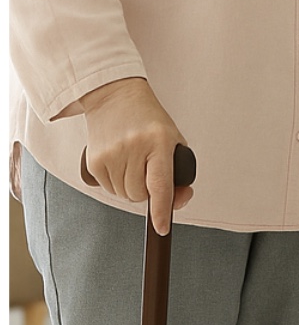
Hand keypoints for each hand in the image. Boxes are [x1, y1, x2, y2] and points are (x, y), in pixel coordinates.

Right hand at [80, 77, 192, 235]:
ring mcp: (111, 155)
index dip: (162, 209)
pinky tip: (120, 161)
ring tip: (133, 161)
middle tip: (147, 169)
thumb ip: (177, 171)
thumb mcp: (172, 138)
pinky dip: (116, 182)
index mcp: (158, 141)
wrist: (116, 97)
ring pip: (123, 195)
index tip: (162, 227)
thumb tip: (177, 201)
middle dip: (145, 190)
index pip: (160, 184)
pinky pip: (108, 189)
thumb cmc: (149, 119)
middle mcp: (133, 148)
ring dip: (130, 186)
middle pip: (139, 195)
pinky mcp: (94, 161)